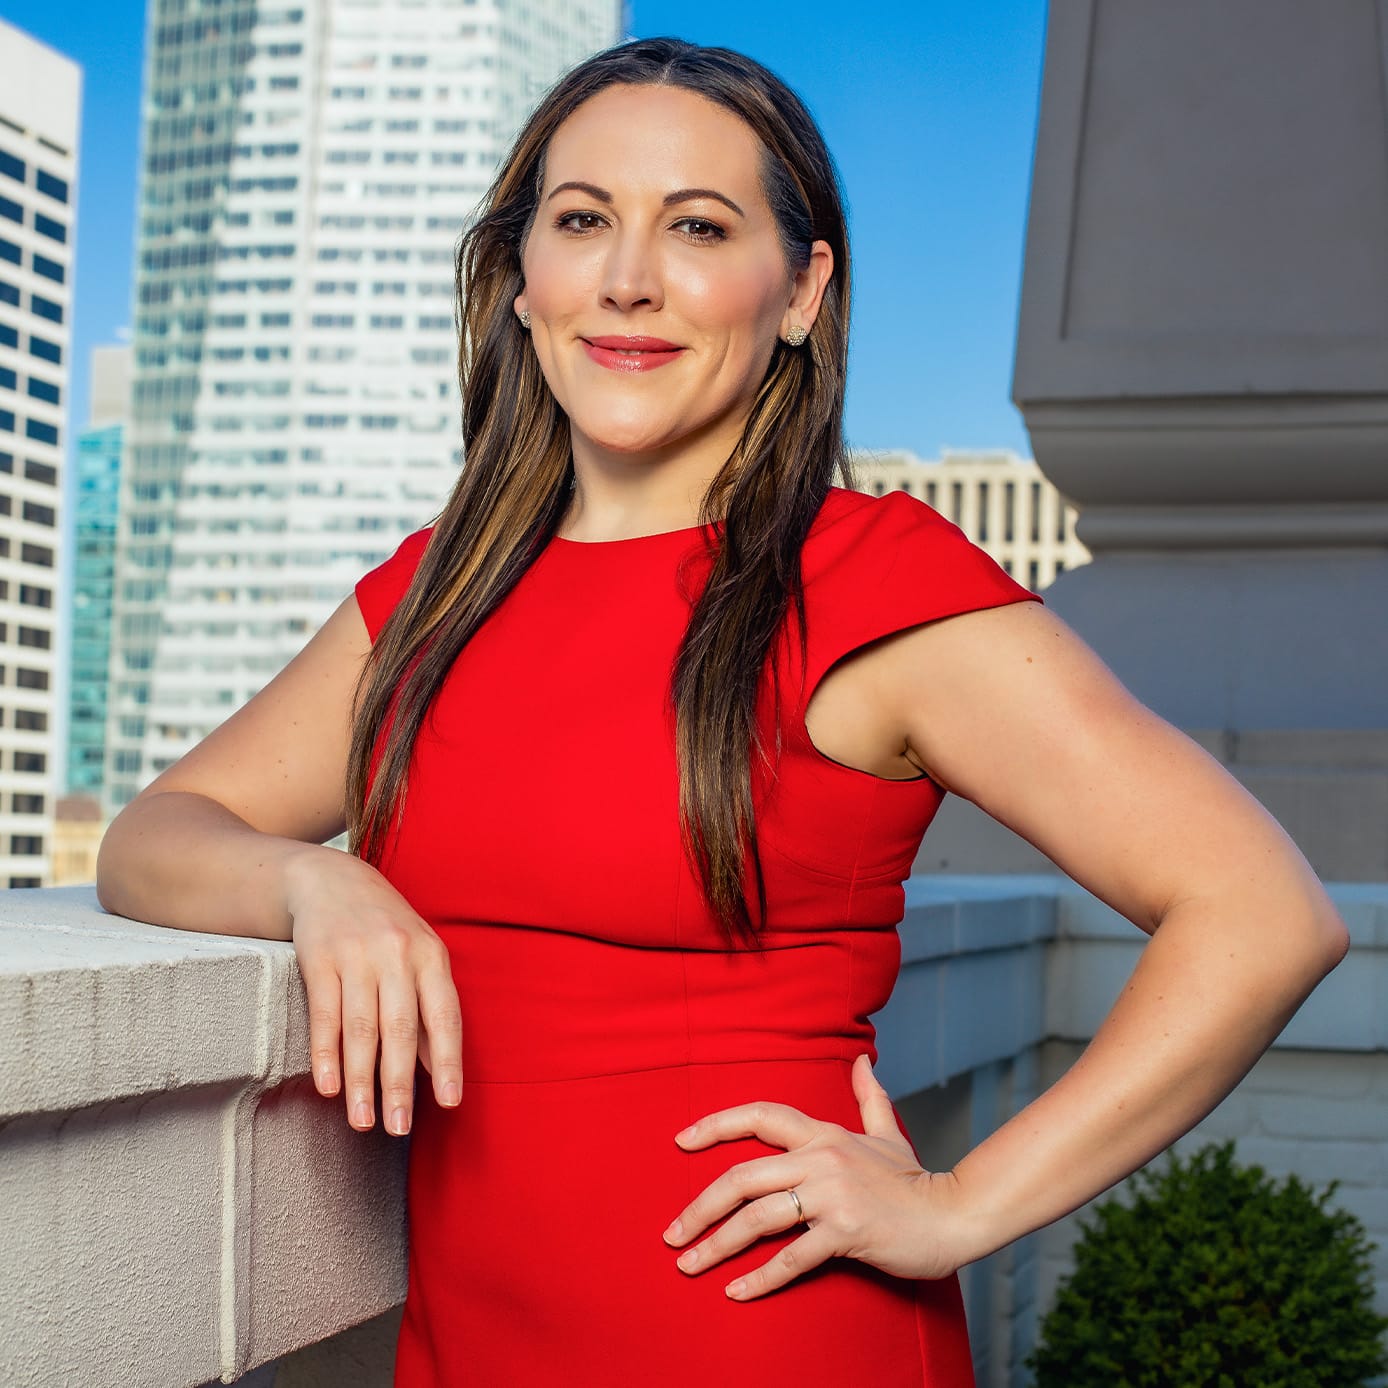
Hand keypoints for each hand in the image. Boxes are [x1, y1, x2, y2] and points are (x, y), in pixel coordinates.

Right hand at [284, 845, 461, 1135]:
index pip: (444, 1015)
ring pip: (361, 1027)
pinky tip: (328, 1086)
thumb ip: (427, 1008)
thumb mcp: (417, 956)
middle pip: (400, 1028)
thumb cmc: (383, 927)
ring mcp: (357, 954)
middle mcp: (397, 954)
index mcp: (430, 955)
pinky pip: (324, 1013)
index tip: (449, 1102)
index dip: (446, 1060)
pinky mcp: (319, 957)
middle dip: (399, 1083)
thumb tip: (435, 1069)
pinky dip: (326, 1053)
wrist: (329, 879)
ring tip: (363, 1121)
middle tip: (398, 1128)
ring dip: (361, 1080)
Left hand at [662, 1054, 968, 1299]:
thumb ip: (869, 1096)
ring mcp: (833, 1196)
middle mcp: (822, 1158)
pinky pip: (792, 1257)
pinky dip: (760, 1278)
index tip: (681, 1141)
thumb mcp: (887, 1131)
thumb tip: (861, 1060)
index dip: (717, 1124)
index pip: (760, 1115)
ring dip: (717, 1245)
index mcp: (824, 1133)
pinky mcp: (846, 1232)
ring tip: (689, 1265)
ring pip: (758, 1219)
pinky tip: (735, 1291)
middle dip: (700, 1206)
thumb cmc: (914, 1179)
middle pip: (743, 1176)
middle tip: (672, 1234)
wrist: (953, 1215)